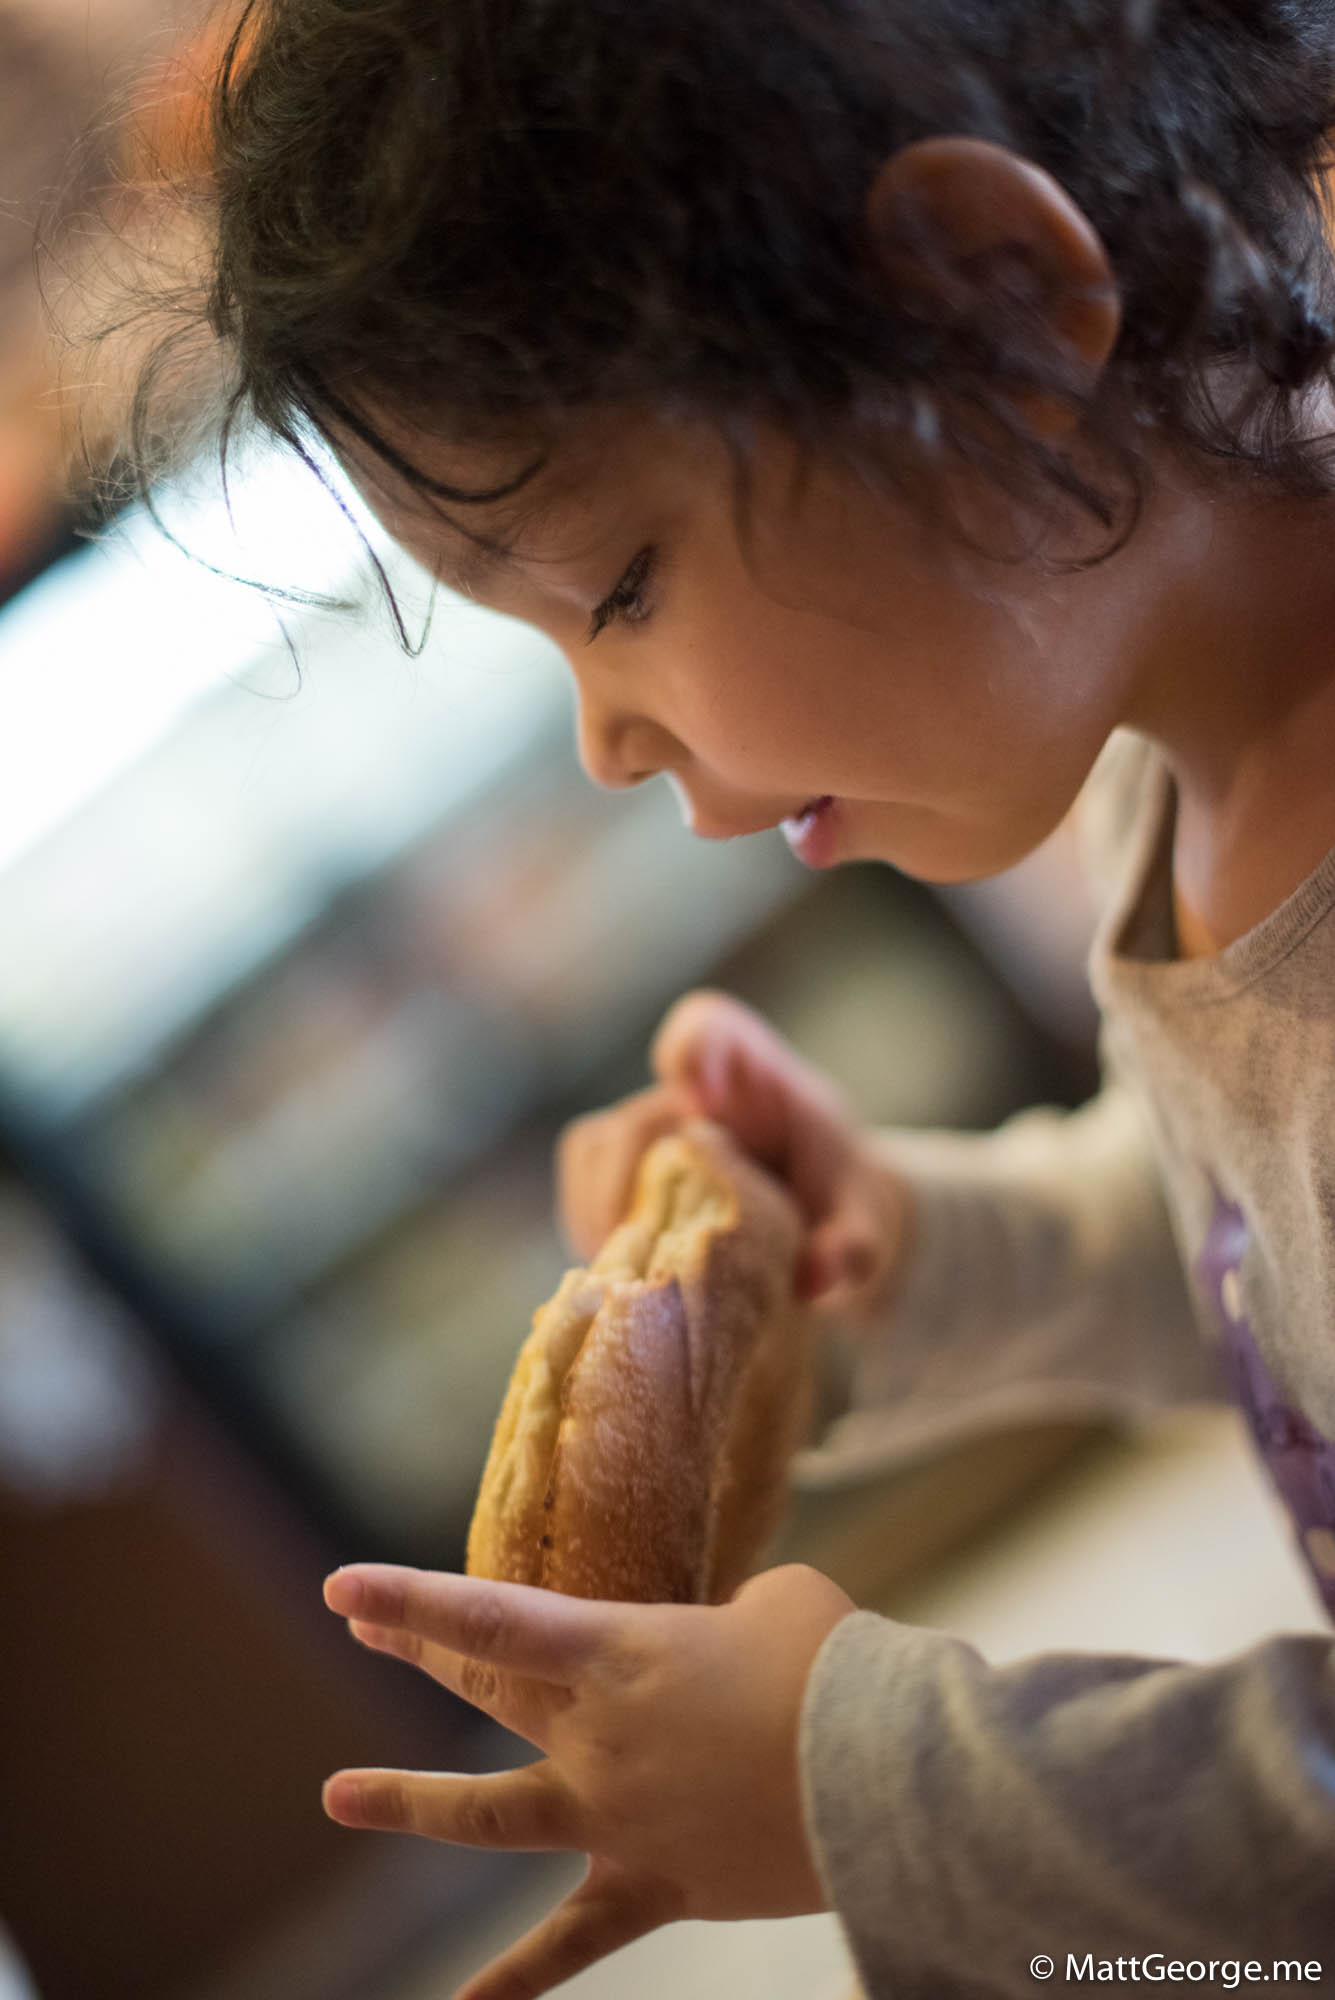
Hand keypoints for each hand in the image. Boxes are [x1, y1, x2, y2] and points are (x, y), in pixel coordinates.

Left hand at [322, 1560, 854, 1999]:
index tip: (343, 1590)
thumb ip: (731, 1622)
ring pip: (487, 1813)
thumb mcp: (781, 1604)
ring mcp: (613, 1817)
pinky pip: (571, 1942)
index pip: (489, 1619)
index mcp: (618, 1652)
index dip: (410, 1602)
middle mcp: (596, 1734)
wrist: (885, 1773)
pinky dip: (515, 1984)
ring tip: (339, 1792)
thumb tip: (729, 1651)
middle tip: (359, 1628)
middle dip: (418, 1647)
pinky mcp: (656, 1886)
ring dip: (408, 1802)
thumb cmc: (835, 1665)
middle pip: (483, 1687)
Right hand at [558, 988, 909, 1319]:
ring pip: (594, 1151)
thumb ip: (852, 1245)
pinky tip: (624, 1274)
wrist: (813, 1205)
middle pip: (635, 1119)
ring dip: (606, 1215)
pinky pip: (579, 1184)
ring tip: (637, 1272)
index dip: (694, 1054)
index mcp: (751, 1066)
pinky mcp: (610, 1163)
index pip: (707, 1027)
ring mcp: (642, 1119)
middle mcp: (686, 1082)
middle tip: (653, 1250)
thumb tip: (816, 1279)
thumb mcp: (861, 1215)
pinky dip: (592, 1229)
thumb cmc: (836, 1192)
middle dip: (635, 1188)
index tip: (703, 1102)